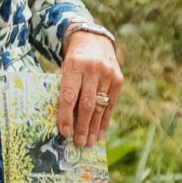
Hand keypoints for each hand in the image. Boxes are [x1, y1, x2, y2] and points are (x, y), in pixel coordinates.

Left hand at [58, 29, 123, 145]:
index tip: (65, 132)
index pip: (69, 95)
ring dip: (94, 127)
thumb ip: (64, 89)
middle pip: (87, 104)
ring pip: (100, 107)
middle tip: (79, 143)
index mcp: (74, 65)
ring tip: (89, 142)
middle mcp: (93, 70)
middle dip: (82, 126)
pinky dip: (105, 121)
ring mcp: (108, 75)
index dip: (66, 115)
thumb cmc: (74, 60)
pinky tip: (100, 134)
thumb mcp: (65, 68)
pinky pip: (111, 105)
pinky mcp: (118, 80)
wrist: (93, 40)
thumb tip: (63, 121)